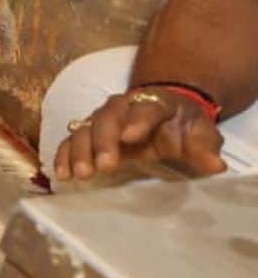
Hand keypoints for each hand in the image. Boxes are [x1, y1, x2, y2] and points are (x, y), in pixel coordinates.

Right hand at [53, 88, 226, 180]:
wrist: (165, 113)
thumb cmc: (183, 126)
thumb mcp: (202, 134)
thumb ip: (205, 147)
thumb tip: (216, 165)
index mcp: (155, 103)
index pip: (145, 108)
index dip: (137, 121)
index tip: (130, 138)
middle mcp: (123, 106)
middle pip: (107, 118)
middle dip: (103, 142)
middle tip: (104, 167)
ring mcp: (102, 118)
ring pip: (85, 129)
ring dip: (79, 151)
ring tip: (80, 175)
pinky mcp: (90, 133)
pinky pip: (70, 141)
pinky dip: (63, 155)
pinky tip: (62, 174)